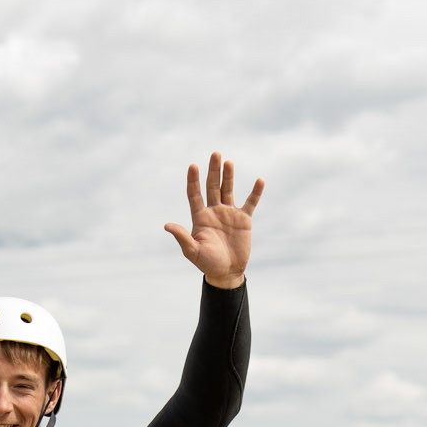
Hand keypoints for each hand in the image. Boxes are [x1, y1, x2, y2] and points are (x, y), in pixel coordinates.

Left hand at [164, 153, 263, 288]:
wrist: (227, 272)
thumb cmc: (207, 263)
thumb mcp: (193, 251)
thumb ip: (182, 237)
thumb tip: (167, 225)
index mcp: (200, 217)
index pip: (195, 194)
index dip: (193, 180)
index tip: (193, 166)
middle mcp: (214, 211)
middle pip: (212, 186)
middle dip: (213, 171)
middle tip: (215, 154)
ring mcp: (229, 214)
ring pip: (228, 190)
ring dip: (228, 176)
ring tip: (228, 162)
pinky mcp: (243, 219)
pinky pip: (250, 203)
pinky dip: (255, 192)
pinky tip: (259, 181)